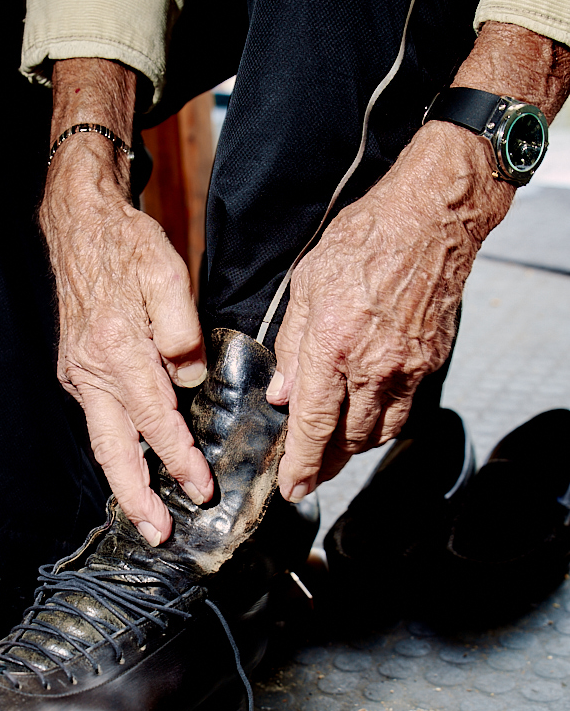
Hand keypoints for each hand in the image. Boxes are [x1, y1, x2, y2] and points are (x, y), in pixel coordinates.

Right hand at [40, 61, 212, 544]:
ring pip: (102, 441)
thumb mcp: (166, 273)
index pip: (155, 418)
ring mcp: (78, 374)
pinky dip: (117, 451)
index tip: (201, 487)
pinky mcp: (75, 371)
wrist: (77, 225)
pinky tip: (135, 467)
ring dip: (124, 483)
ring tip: (147, 516)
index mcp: (118, 348)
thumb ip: (182, 329)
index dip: (179, 457)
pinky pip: (98, 421)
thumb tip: (189, 377)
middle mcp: (92, 370)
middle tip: (158, 534)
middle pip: (113, 449)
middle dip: (136, 497)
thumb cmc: (126, 246)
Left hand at [266, 122, 493, 499]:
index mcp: (332, 347)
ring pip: (376, 433)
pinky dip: (381, 426)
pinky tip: (366, 421)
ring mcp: (405, 369)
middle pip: (346, 440)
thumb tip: (282, 394)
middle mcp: (371, 367)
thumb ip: (291, 347)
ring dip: (351, 447)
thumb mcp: (305, 286)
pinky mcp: (428, 365)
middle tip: (306, 474)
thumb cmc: (364, 241)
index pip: (313, 425)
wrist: (429, 221)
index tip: (291, 489)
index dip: (301, 465)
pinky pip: (402, 412)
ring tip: (332, 450)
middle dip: (323, 464)